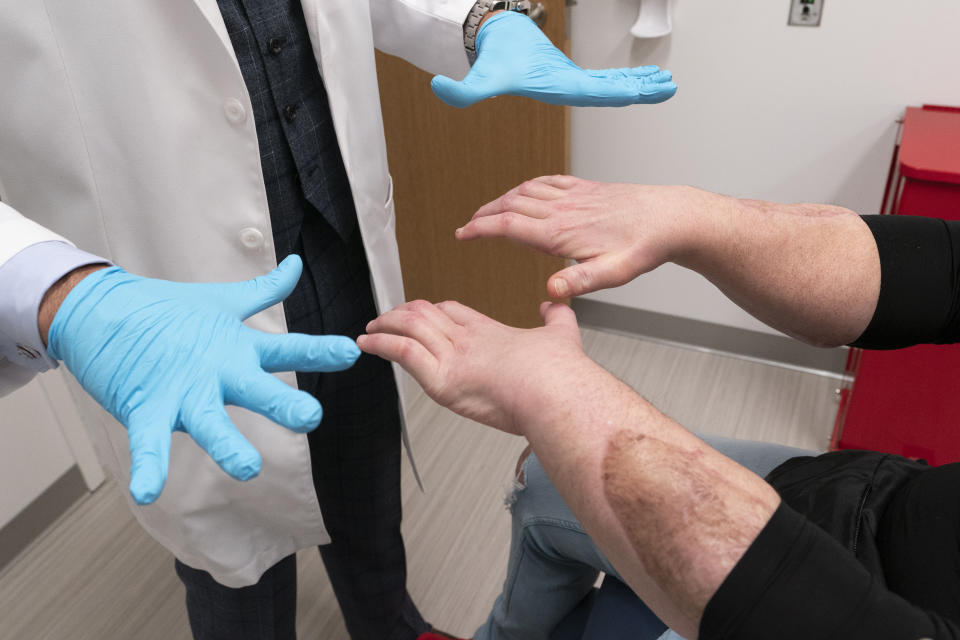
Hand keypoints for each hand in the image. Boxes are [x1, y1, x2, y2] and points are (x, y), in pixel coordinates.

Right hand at [47, 255, 359, 504]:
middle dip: (283, 403)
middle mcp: (215, 369)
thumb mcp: (222, 301)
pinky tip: (148, 491)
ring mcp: (180, 389)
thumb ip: (264, 291)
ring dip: (226, 444)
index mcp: (236, 347)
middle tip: (310, 416)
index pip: (286, 349)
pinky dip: (146, 467)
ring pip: (207, 421)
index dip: (320, 351)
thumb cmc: (164, 309)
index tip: (351, 352)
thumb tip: (295, 265)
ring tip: (246, 468)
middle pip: (254, 389)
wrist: (98, 308)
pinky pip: (146, 442)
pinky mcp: (143, 406)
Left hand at [358, 300, 586, 434]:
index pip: (451, 311)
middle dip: (401, 315)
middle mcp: (467, 339)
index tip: (420, 314)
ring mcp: (453, 358)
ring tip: (370, 331)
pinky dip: (380, 345)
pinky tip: (367, 345)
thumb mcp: (563, 334)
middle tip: (386, 320)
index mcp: (490, 331)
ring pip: (408, 329)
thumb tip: (554, 304)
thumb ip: (557, 317)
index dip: (432, 310)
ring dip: (384, 327)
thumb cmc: (561, 376)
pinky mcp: (442, 381)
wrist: (557, 395)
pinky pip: (402, 352)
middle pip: (424, 315)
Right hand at [431, 11, 676, 107]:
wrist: (491, 44)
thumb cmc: (491, 59)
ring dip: (640, 84)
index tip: (640, 92)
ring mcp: (573, 83)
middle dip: (641, 90)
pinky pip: (608, 78)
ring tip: (667, 81)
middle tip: (670, 87)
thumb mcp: (479, 76)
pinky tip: (647, 76)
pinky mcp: (575, 74)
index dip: (616, 91)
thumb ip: (461, 90)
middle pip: (611, 92)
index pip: (592, 92)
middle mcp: (569, 90)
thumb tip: (439, 89)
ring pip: (613, 86)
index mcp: (557, 89)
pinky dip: (628, 76)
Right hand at [457, 175, 706, 297]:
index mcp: (561, 231)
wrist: (670, 217)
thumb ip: (580, 282)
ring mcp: (572, 195)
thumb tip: (551, 291)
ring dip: (501, 200)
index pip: (509, 226)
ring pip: (525, 191)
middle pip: (510, 205)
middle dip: (483, 215)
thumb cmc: (644, 246)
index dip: (480, 229)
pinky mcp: (584, 188)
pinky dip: (526, 186)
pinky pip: (546, 181)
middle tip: (466, 227)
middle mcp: (562, 209)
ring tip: (487, 212)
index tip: (462, 235)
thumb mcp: (614, 273)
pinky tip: (524, 192)